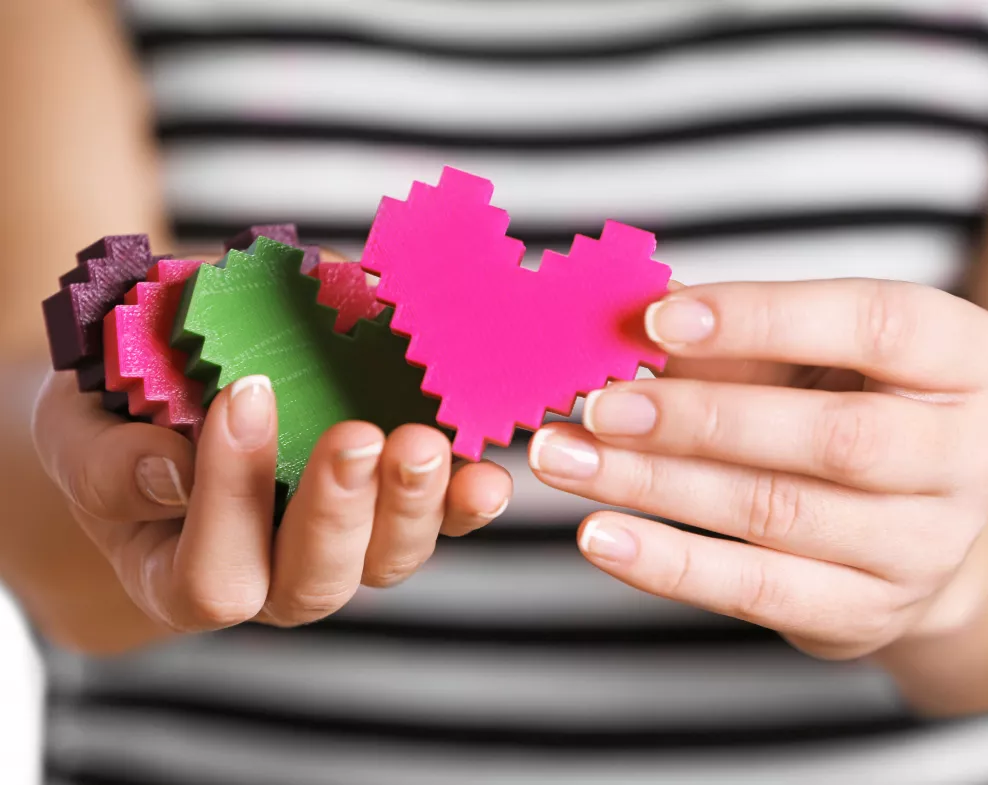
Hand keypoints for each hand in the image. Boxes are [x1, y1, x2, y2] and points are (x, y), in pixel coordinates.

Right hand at [32, 371, 511, 633]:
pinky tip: (486, 469)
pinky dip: (466, 495)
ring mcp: (343, 548)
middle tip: (354, 435)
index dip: (230, 496)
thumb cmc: (119, 421)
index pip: (213, 575)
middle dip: (339, 511)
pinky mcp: (393, 509)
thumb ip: (111, 461)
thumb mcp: (85, 433)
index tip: (243, 394)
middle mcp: (271, 579)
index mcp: (182, 576)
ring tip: (423, 442)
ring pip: (389, 560)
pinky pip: (440, 520)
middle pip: (315, 583)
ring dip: (415, 505)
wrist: (173, 394)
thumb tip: (171, 466)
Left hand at [529, 279, 987, 659]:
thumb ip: (734, 333)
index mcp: (972, 361)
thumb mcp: (815, 353)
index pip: (876, 324)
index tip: (657, 318)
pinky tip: (598, 534)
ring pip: (778, 514)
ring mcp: (927, 546)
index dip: (763, 318)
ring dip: (655, 485)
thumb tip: (616, 313)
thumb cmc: (850, 406)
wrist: (913, 523)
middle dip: (699, 418)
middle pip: (832, 438)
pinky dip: (666, 562)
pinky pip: (756, 590)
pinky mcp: (867, 611)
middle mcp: (971, 457)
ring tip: (564, 460)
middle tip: (597, 404)